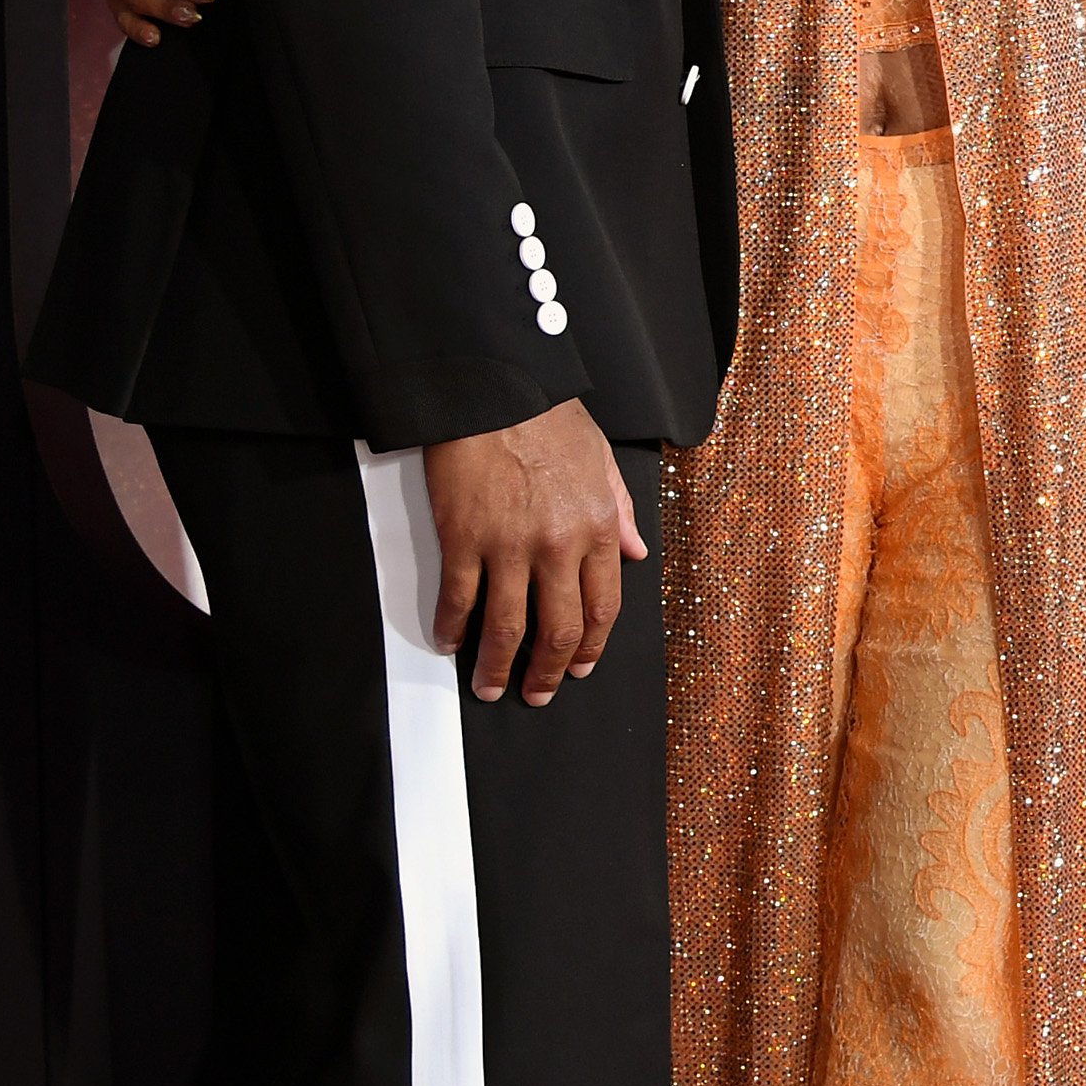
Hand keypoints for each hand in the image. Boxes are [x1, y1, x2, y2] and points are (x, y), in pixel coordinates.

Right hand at [420, 398, 644, 704]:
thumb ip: (618, 513)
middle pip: (558, 630)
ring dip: (497, 666)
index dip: (591, 646)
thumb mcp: (602, 461)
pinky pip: (459, 599)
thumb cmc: (548, 419)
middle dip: (548, 672)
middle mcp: (558, 546)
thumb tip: (636, 554)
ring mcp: (508, 547)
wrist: (497, 392)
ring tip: (490, 687)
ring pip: (506, 627)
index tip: (580, 667)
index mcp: (597, 528)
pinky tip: (450, 642)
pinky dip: (453, 628)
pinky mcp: (463, 540)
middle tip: (536, 694)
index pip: (602, 606)